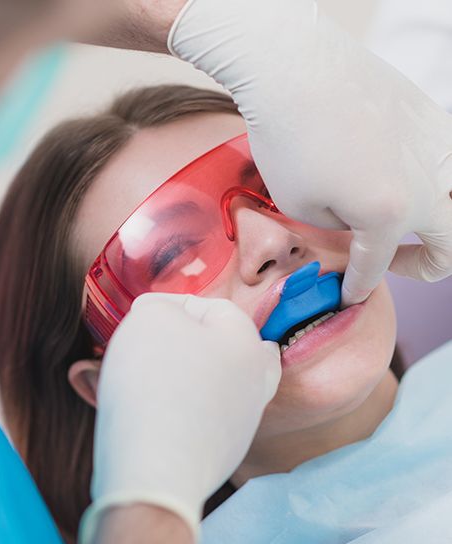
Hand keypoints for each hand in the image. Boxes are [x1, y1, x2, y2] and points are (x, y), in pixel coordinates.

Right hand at [79, 293, 280, 543]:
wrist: (156, 472)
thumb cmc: (155, 384)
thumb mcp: (150, 319)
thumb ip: (159, 306)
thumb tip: (161, 317)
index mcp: (247, 341)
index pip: (210, 307)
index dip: (169, 306)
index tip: (138, 319)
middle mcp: (255, 380)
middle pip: (223, 347)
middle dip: (186, 342)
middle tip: (153, 347)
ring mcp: (243, 421)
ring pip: (215, 384)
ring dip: (183, 376)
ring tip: (147, 378)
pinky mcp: (224, 453)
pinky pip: (202, 418)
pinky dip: (181, 409)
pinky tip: (154, 412)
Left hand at [169, 0, 451, 305]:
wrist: (295, 68)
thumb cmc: (289, 137)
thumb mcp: (302, 206)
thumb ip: (340, 230)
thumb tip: (355, 227)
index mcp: (390, 214)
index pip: (376, 267)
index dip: (358, 287)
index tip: (348, 295)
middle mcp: (427, 184)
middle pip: (451, 246)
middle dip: (424, 267)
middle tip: (394, 263)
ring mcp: (437, 146)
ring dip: (443, 223)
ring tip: (413, 221)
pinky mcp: (432, 117)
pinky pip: (450, 159)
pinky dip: (437, 179)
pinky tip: (407, 175)